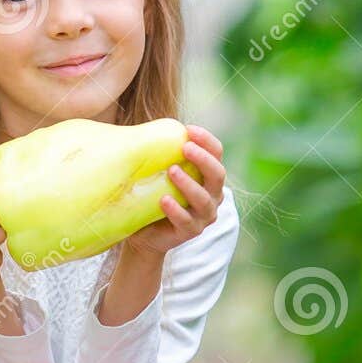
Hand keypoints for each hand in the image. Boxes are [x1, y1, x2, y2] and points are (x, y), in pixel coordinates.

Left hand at [120, 124, 224, 262]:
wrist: (145, 233)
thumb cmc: (153, 196)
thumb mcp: (157, 172)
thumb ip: (159, 154)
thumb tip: (144, 129)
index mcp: (208, 176)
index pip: (216, 153)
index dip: (206, 140)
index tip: (188, 129)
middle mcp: (212, 195)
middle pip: (217, 174)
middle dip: (203, 159)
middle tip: (185, 147)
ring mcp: (204, 215)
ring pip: (203, 199)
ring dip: (188, 183)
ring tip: (172, 171)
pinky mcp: (191, 231)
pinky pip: (187, 221)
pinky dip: (176, 210)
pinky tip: (163, 200)